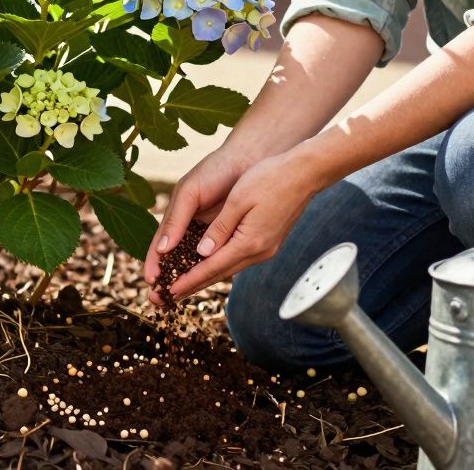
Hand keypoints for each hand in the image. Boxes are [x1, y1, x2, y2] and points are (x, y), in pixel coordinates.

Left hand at [147, 147, 325, 304]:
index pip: (211, 267)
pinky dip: (218, 266)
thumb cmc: (270, 178)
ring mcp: (266, 249)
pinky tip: (207, 267)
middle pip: (218, 274)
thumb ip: (219, 228)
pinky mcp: (268, 243)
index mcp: (249, 242)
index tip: (169, 293)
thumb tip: (202, 253)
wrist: (305, 173)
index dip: (188, 280)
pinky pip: (237, 259)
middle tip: (167, 298)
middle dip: (192, 286)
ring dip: (205, 278)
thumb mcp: (238, 200)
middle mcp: (259, 251)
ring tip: (182, 286)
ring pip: (228, 268)